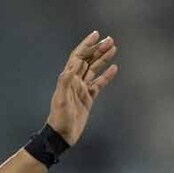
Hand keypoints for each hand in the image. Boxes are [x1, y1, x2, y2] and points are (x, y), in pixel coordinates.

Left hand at [46, 31, 118, 145]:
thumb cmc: (59, 118)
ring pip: (94, 70)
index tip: (96, 35)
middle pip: (87, 61)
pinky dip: (106, 76)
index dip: (86, 45)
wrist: (61, 135)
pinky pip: (98, 84)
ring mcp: (81, 90)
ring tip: (113, 48)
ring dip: (102, 58)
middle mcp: (74, 82)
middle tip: (110, 40)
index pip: (78, 57)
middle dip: (97, 49)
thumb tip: (72, 64)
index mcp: (68, 79)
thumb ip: (65, 81)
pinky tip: (114, 68)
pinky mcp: (88, 99)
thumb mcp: (61, 99)